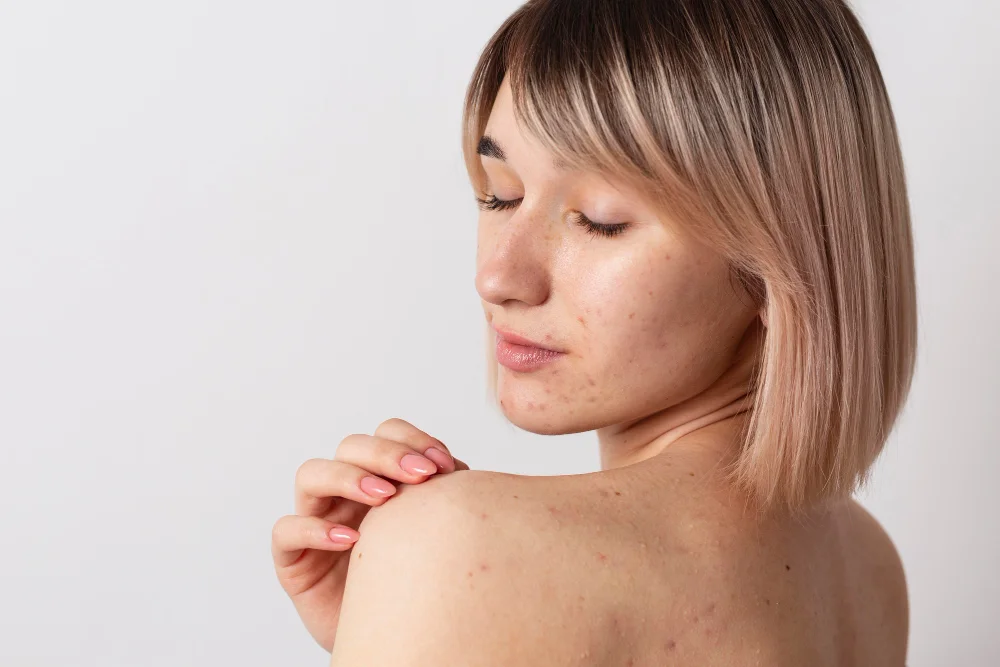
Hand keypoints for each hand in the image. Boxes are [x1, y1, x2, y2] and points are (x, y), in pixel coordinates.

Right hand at [271, 418, 468, 651]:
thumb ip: (441, 500)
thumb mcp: (434, 535)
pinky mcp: (293, 559)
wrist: (396, 640)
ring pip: (312, 474)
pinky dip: (314, 528)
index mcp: (381, 478)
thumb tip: (460, 475)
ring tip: (384, 497)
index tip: (444, 464)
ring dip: (349, 477)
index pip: (386, 434)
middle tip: (420, 475)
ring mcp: (316, 520)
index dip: (412, 439)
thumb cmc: (416, 584)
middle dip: (387, 454)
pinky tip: (351, 541)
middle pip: (351, 447)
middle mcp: (345, 493)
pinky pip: (287, 530)